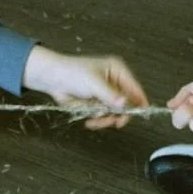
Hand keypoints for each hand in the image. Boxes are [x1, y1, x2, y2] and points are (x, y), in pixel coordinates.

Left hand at [22, 45, 148, 128]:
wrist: (52, 79)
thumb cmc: (72, 72)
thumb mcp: (94, 82)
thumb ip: (110, 95)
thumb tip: (125, 104)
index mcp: (118, 71)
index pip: (135, 88)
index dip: (139, 102)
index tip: (140, 114)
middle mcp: (114, 83)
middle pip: (126, 105)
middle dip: (118, 114)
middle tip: (114, 122)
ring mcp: (105, 95)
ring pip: (114, 114)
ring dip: (105, 119)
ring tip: (94, 119)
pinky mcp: (96, 104)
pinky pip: (103, 117)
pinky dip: (97, 121)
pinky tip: (89, 120)